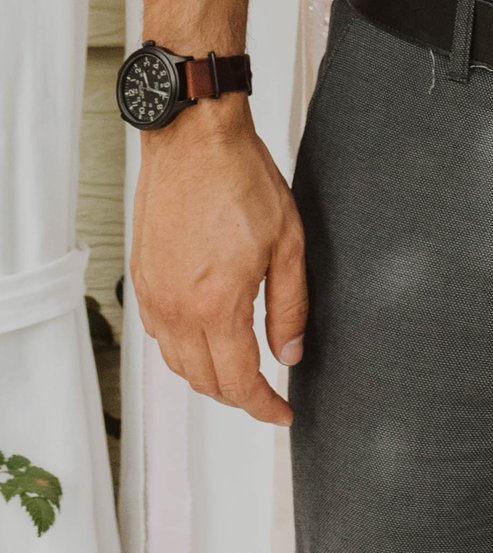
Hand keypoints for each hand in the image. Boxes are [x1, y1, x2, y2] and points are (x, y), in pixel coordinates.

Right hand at [129, 98, 304, 427]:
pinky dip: (183, 350)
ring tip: (241, 370)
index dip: (264, 407)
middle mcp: (175, 309)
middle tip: (268, 393)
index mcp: (215, 305)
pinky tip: (207, 336)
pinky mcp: (141, 279)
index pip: (238, 382)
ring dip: (208, 376)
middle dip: (238, 396)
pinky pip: (159, 336)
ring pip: (177, 364)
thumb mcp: (287, 243)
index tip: (283, 413)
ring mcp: (152, 295)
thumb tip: (289, 354)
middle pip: (204, 382)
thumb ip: (290, 307)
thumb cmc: (241, 179)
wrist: (193, 139)